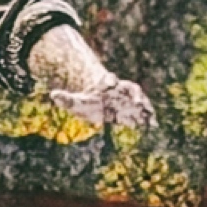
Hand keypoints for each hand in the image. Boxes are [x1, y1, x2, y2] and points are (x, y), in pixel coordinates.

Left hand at [28, 22, 152, 135]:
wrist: (99, 102)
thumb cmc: (87, 101)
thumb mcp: (75, 101)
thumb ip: (66, 98)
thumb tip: (53, 94)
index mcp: (107, 85)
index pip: (109, 80)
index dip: (110, 80)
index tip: (109, 82)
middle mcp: (121, 91)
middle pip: (131, 89)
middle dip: (135, 95)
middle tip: (137, 102)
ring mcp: (130, 100)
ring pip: (141, 100)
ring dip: (146, 108)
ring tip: (151, 119)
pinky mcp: (135, 110)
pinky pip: (144, 113)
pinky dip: (149, 119)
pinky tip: (153, 127)